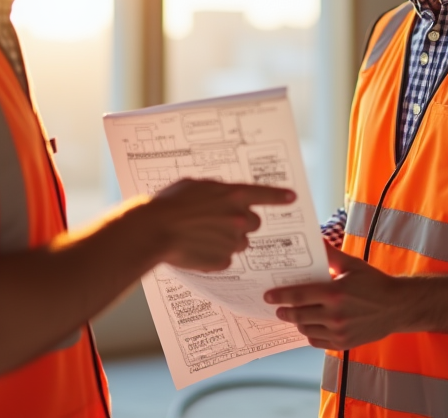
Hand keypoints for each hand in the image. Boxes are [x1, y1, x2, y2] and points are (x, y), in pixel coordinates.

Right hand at [140, 179, 295, 271]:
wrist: (154, 229)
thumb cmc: (169, 204)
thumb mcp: (195, 185)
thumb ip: (216, 191)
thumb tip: (222, 197)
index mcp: (234, 195)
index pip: (265, 194)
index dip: (279, 196)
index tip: (293, 197)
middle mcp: (239, 218)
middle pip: (254, 223)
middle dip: (241, 222)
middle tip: (220, 221)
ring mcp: (233, 241)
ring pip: (239, 242)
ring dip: (228, 239)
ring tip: (202, 235)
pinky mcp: (223, 261)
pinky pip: (225, 258)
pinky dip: (214, 255)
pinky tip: (196, 249)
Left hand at [263, 243, 411, 349]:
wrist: (397, 307)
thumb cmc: (374, 283)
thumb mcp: (353, 265)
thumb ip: (331, 255)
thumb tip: (315, 240)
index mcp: (334, 293)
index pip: (298, 296)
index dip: (280, 296)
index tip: (268, 295)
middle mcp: (335, 315)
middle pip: (298, 315)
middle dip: (284, 311)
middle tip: (277, 307)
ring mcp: (339, 332)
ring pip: (306, 330)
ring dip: (298, 322)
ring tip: (295, 314)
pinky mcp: (344, 343)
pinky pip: (317, 341)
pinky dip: (310, 334)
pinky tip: (311, 325)